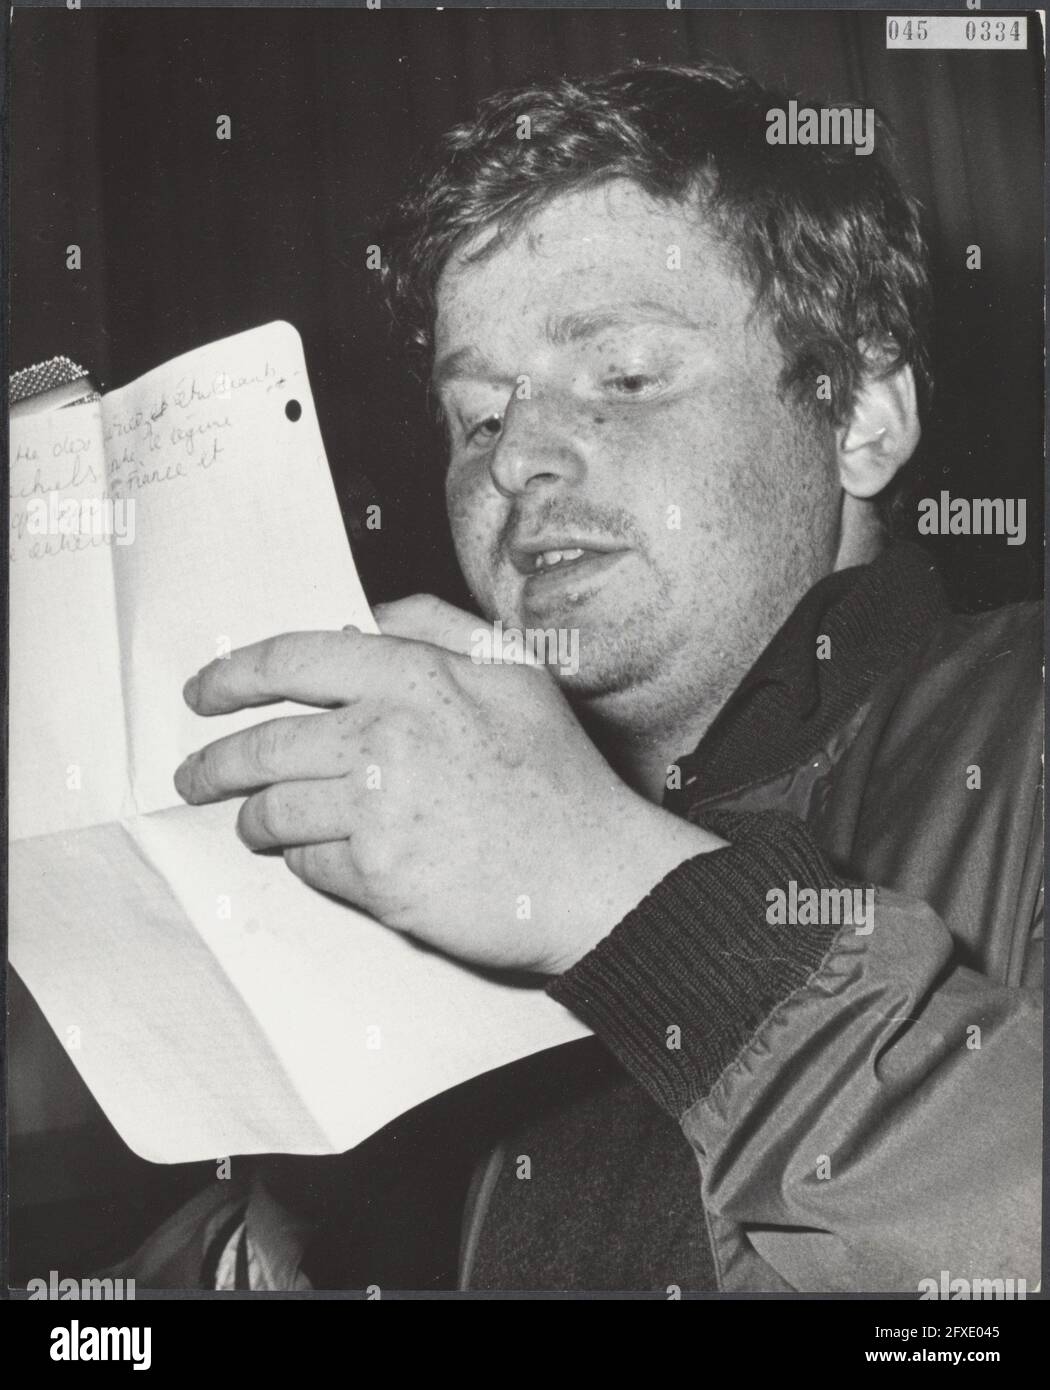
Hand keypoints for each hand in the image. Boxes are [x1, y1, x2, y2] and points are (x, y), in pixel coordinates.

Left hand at [174, 595, 720, 974]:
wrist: (592, 876)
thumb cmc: (557, 777)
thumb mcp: (516, 670)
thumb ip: (438, 626)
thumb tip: (366, 616)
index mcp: (417, 678)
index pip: (294, 660)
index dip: (233, 674)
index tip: (203, 691)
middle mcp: (387, 737)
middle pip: (263, 744)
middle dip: (212, 763)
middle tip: (194, 775)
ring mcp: (380, 810)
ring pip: (274, 810)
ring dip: (253, 818)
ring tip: (252, 822)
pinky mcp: (379, 876)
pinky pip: (308, 865)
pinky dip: (302, 861)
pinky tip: (317, 855)